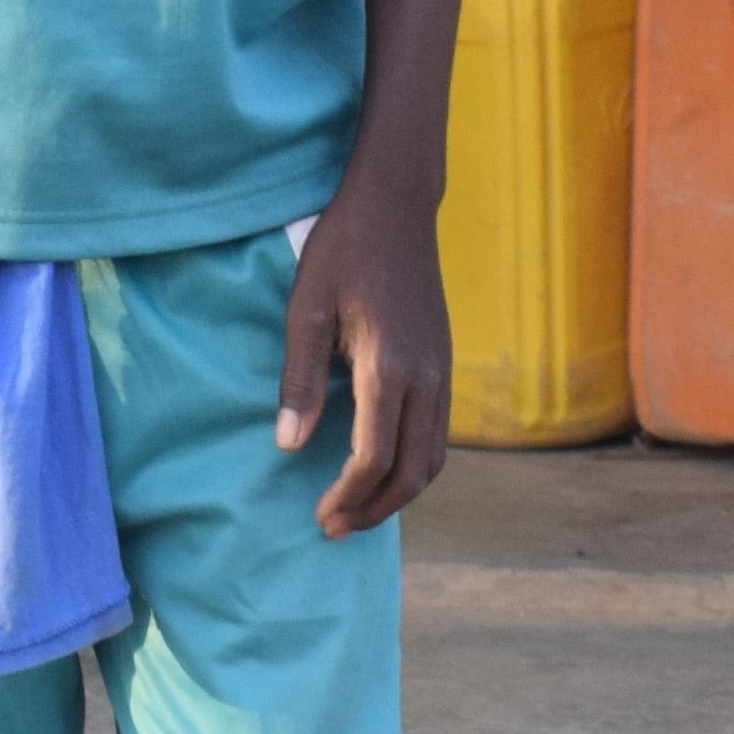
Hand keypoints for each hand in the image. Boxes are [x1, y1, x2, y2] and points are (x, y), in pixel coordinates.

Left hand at [276, 177, 452, 535]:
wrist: (397, 205)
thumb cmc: (343, 250)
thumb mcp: (305, 310)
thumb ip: (300, 380)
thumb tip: (288, 445)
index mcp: (389, 365)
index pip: (372, 456)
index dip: (346, 495)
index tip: (319, 516)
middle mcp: (426, 377)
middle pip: (412, 471)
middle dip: (374, 509)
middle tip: (334, 528)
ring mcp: (442, 372)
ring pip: (433, 458)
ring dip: (398, 494)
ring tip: (358, 510)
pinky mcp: (444, 365)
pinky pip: (438, 435)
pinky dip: (414, 466)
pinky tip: (382, 470)